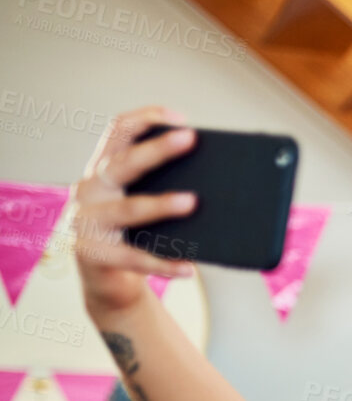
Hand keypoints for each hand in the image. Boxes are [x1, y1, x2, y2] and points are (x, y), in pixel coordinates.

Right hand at [70, 107, 199, 318]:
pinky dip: (163, 264)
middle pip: (123, 164)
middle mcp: (88, 190)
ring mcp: (85, 222)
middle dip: (157, 150)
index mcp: (102, 171)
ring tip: (193, 202)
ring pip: (128, 210)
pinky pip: (134, 258)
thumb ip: (163, 188)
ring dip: (161, 205)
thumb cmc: (135, 236)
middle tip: (190, 138)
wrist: (107, 283)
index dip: (145, 119)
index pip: (117, 132)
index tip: (179, 117)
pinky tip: (189, 268)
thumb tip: (218, 183)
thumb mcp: (142, 205)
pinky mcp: (92, 255)